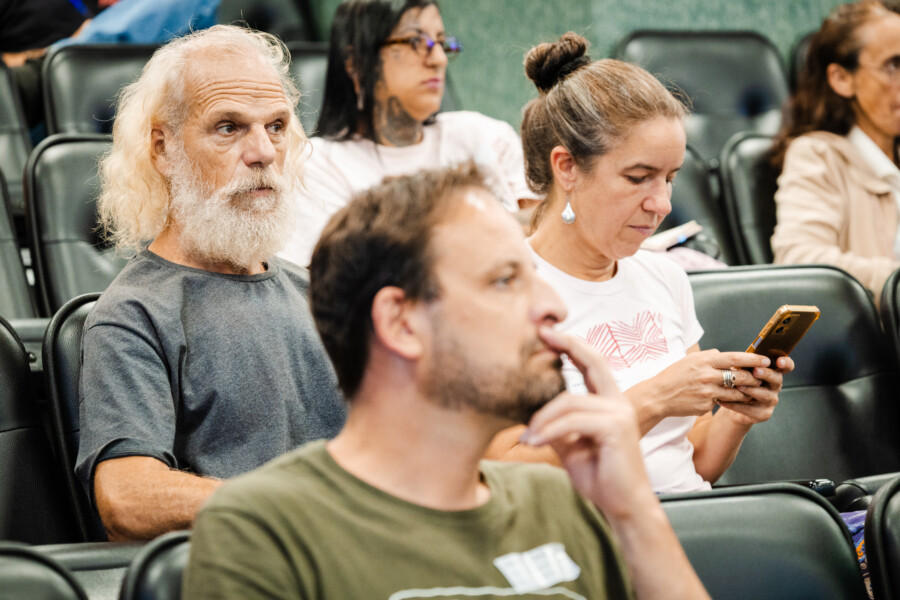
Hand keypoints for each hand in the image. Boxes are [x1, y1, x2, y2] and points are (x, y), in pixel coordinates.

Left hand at [522, 327, 655, 519]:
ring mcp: (619, 413)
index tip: (549, 333)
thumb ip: (556, 425)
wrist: (623, 506)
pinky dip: (549, 431)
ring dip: (542, 419)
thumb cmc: (600, 477)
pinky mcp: (615, 428)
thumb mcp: (570, 445)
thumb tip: (530, 413)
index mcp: (610, 403)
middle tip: (541, 334)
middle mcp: (618, 402)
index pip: (592, 365)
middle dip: (568, 344)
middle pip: (592, 362)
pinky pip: (572, 421)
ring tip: (526, 437)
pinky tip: (533, 442)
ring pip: (569, 401)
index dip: (572, 346)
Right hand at [627, 349, 772, 432]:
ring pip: (736, 392)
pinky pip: (722, 402)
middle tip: (761, 378)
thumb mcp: (689, 360)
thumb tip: (726, 355)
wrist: (658, 396)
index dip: (753, 359)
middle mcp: (707, 375)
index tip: (766, 360)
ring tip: (751, 392)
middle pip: (740, 376)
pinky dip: (726, 401)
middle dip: (754, 378)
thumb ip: (709, 357)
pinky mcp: (706, 405)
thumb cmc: (674, 376)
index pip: (735, 357)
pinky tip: (725, 400)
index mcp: (704, 361)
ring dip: (746, 392)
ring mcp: (708, 392)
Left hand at [717, 356, 793, 425]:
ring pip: (764, 395)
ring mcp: (771, 400)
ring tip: (737, 386)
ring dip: (751, 390)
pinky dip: (735, 404)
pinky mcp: (763, 414)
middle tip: (755, 371)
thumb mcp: (740, 370)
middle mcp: (775, 386)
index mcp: (772, 372)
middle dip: (766, 374)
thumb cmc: (738, 381)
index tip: (779, 361)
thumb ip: (743, 363)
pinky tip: (723, 400)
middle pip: (776, 379)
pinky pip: (750, 409)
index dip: (785, 363)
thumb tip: (736, 356)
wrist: (732, 403)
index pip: (786, 366)